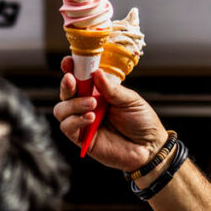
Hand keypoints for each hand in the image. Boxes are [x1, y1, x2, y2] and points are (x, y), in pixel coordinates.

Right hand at [53, 57, 167, 171]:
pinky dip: (75, 120)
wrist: (149, 147)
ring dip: (73, 105)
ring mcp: (83, 122)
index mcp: (98, 92)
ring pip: (61, 110)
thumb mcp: (130, 100)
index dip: (70, 69)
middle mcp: (88, 105)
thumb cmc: (142, 121)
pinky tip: (90, 118)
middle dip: (66, 85)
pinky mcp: (82, 139)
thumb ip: (112, 89)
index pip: (79, 78)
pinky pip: (67, 127)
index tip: (68, 62)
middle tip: (73, 81)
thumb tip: (96, 72)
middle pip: (65, 93)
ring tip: (93, 105)